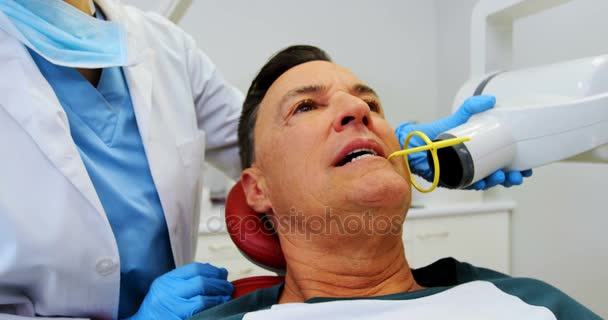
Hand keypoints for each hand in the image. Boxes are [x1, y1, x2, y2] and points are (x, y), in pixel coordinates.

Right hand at [125, 262, 232, 319]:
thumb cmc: (158, 310)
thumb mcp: (167, 291)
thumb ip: (187, 281)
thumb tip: (217, 271)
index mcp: (166, 281)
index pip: (194, 268)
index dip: (213, 270)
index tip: (223, 273)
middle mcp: (168, 291)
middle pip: (201, 281)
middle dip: (219, 283)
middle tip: (229, 286)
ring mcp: (173, 306)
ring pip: (203, 295)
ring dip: (219, 295)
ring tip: (227, 296)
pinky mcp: (180, 318)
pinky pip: (201, 309)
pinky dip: (214, 306)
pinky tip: (220, 306)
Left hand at [394, 95, 532, 189]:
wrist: (416, 143)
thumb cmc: (437, 133)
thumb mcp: (459, 117)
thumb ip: (472, 106)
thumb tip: (491, 99)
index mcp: (481, 153)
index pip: (504, 162)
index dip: (517, 166)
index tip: (527, 167)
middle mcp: (475, 165)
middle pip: (500, 175)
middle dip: (512, 177)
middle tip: (519, 175)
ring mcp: (465, 174)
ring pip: (487, 182)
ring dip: (498, 181)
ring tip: (503, 176)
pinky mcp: (454, 180)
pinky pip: (470, 185)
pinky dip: (479, 184)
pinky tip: (486, 182)